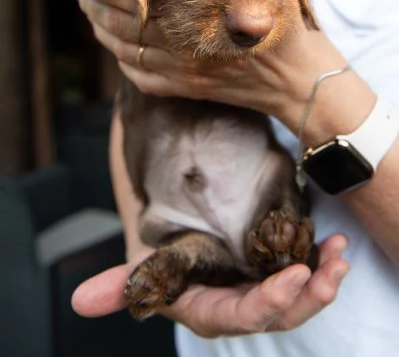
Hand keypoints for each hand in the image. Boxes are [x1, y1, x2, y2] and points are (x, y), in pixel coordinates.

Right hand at [72, 234, 348, 336]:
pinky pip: (306, 275)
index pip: (240, 316)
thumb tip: (78, 303)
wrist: (183, 241)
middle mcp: (241, 306)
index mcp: (211, 311)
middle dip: (305, 296)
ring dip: (322, 280)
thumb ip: (119, 286)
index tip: (292, 278)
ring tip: (338, 256)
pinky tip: (334, 247)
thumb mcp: (145, 269)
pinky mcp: (277, 271)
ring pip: (298, 297)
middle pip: (278, 312)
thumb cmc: (165, 259)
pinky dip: (323, 263)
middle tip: (324, 270)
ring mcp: (263, 289)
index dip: (267, 303)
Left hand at [78, 0, 372, 145]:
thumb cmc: (289, 33)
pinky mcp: (190, 90)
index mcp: (200, 23)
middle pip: (125, 28)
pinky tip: (116, 51)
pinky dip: (124, 65)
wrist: (301, 83)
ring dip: (103, 34)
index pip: (141, 2)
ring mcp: (185, 75)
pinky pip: (145, 81)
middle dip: (96, 7)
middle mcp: (185, 52)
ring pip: (128, 55)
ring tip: (89, 14)